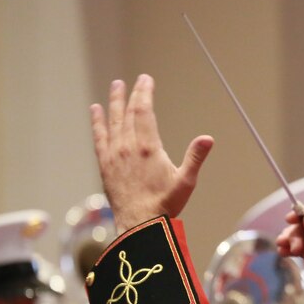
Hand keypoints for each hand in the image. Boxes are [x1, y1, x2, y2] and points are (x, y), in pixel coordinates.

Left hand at [89, 75, 213, 230]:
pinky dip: (97, 121)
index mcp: (148, 147)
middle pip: (128, 112)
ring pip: (113, 120)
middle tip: (136, 80)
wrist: (139, 223)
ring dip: (114, 102)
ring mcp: (114, 154)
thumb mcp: (186, 181)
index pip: (144, 111)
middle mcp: (128, 146)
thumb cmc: (164, 204)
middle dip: (132, 94)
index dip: (145, 93)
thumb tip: (208, 138)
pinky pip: (99, 136)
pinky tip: (96, 110)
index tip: (146, 80)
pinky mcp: (105, 164)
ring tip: (116, 86)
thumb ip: (195, 157)